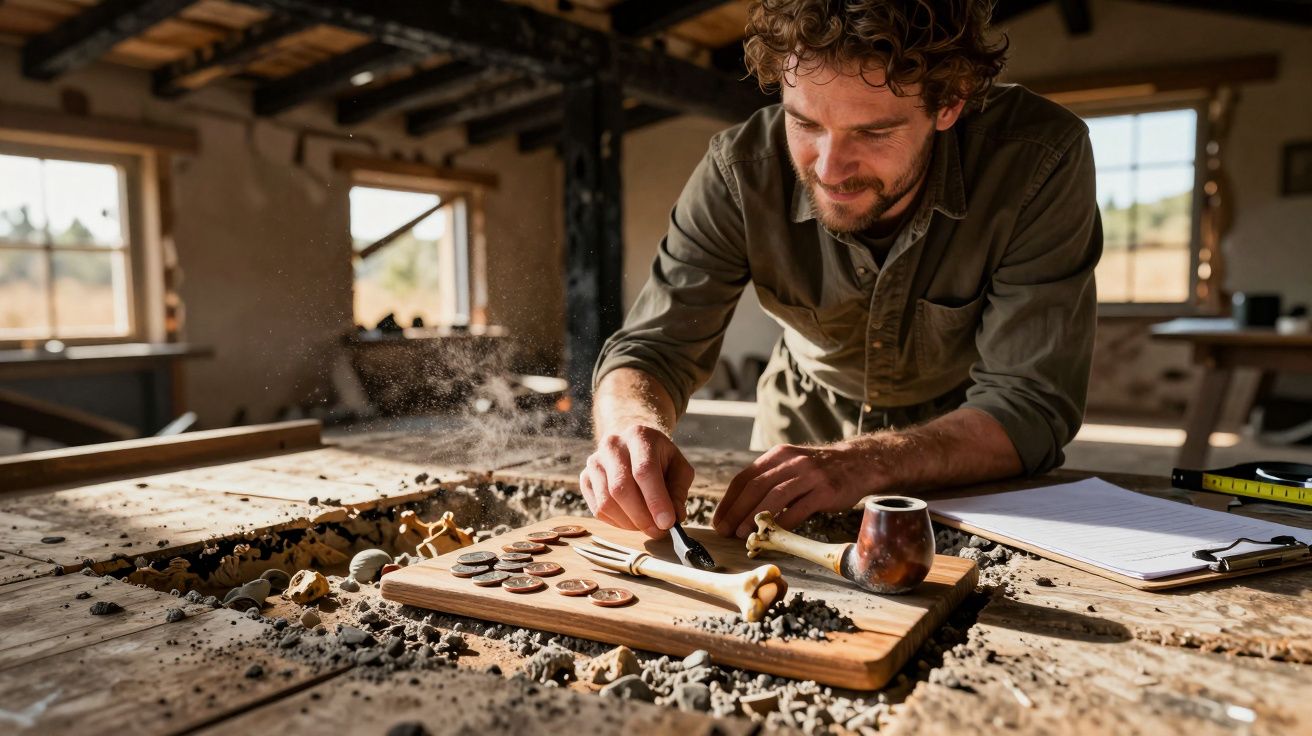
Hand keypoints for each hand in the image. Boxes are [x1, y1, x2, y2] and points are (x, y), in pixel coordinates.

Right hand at [580, 425, 695, 537]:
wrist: (633, 444)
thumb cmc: (659, 458)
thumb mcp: (678, 467)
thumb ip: (678, 491)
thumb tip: (674, 518)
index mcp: (639, 436)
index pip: (644, 470)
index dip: (655, 500)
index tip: (667, 523)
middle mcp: (612, 445)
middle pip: (621, 488)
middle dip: (642, 517)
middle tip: (658, 531)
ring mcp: (594, 462)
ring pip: (607, 502)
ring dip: (629, 523)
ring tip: (647, 526)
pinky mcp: (585, 478)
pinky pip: (597, 509)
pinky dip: (616, 522)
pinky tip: (631, 520)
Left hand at [712, 442, 869, 537]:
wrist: (859, 462)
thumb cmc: (819, 471)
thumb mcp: (792, 465)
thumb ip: (770, 480)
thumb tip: (739, 509)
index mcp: (777, 456)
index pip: (744, 478)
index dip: (728, 501)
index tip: (718, 520)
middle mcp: (791, 462)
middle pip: (755, 487)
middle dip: (736, 511)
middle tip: (724, 530)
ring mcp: (809, 475)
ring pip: (774, 497)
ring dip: (755, 517)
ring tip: (742, 534)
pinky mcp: (825, 490)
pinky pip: (800, 509)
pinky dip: (784, 523)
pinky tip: (773, 535)